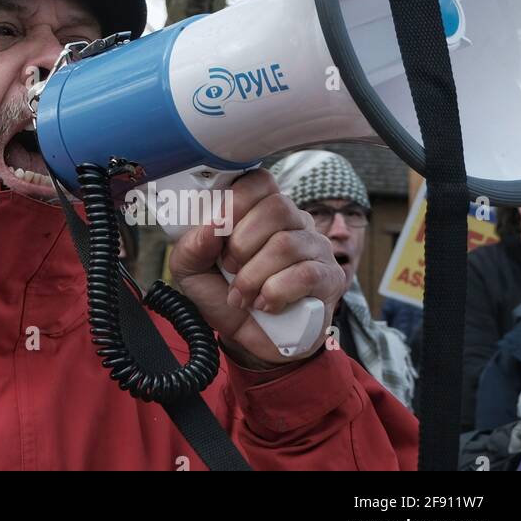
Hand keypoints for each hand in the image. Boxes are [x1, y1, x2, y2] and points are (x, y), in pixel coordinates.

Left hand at [168, 169, 343, 367]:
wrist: (248, 339)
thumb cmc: (222, 294)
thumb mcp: (191, 270)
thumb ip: (192, 245)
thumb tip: (210, 226)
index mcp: (260, 210)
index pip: (260, 181)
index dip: (236, 200)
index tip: (218, 227)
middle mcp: (294, 222)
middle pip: (277, 208)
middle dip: (243, 243)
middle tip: (229, 268)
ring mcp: (315, 248)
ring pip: (286, 244)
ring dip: (254, 275)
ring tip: (242, 295)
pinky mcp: (329, 278)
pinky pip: (305, 274)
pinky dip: (275, 292)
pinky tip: (265, 305)